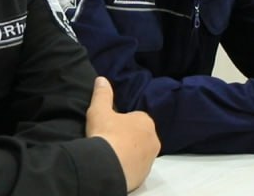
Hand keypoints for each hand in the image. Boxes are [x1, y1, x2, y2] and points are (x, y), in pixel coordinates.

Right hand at [85, 76, 158, 190]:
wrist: (107, 166)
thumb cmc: (106, 133)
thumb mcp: (99, 110)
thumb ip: (102, 94)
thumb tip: (101, 79)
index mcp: (145, 122)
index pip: (136, 117)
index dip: (122, 121)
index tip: (110, 126)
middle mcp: (153, 140)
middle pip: (140, 135)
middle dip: (128, 137)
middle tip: (109, 139)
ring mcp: (150, 159)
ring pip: (139, 152)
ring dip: (128, 152)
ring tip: (110, 153)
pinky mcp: (144, 175)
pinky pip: (136, 167)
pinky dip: (127, 165)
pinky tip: (114, 164)